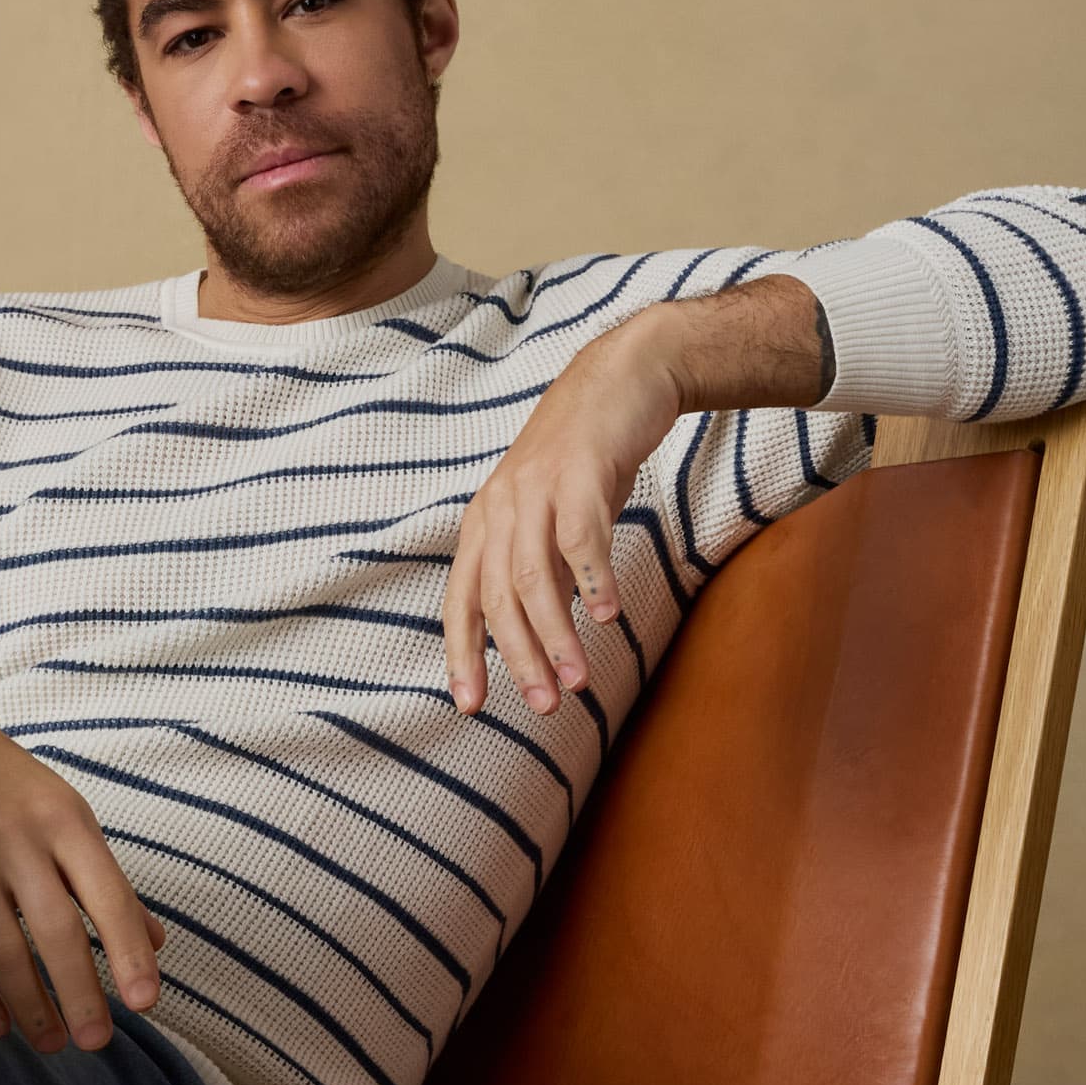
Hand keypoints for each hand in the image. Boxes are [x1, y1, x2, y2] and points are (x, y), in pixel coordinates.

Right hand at [0, 694, 164, 1049]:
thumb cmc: (8, 788)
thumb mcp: (67, 815)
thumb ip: (109, 881)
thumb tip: (157, 946)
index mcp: (63, 821)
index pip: (106, 894)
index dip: (128, 952)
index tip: (146, 1003)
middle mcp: (14, 841)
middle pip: (53, 930)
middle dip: (79, 993)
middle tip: (97, 1043)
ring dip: (29, 1006)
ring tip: (52, 1044)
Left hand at [442, 314, 680, 716]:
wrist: (623, 378)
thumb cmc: (586, 460)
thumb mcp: (549, 519)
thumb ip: (540, 572)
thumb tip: (541, 636)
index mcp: (485, 524)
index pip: (462, 601)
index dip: (463, 654)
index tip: (470, 705)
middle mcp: (500, 507)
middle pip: (497, 598)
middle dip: (518, 658)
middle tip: (544, 706)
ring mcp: (537, 488)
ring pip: (534, 576)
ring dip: (555, 634)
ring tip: (576, 680)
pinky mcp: (580, 471)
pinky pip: (580, 536)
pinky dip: (591, 579)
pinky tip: (607, 615)